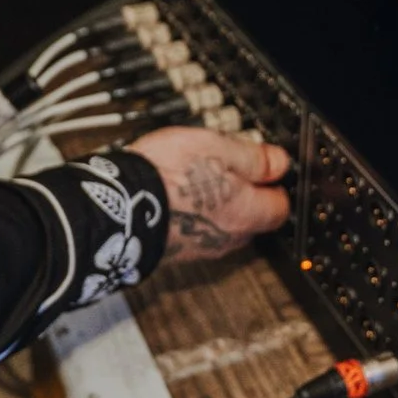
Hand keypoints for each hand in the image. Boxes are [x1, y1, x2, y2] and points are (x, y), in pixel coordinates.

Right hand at [127, 127, 291, 263]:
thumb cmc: (167, 176)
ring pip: (222, 224)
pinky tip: (174, 192)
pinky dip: (191, 213)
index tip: (266, 165)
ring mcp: (200, 247)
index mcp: (248, 213)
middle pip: (253, 218)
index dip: (276, 183)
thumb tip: (281, 163)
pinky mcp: (175, 249)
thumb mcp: (219, 148)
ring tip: (194, 175)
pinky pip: (195, 230)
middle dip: (246, 194)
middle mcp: (229, 237)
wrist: (116, 208)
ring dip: (216, 204)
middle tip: (227, 165)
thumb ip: (254, 158)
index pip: (281, 206)